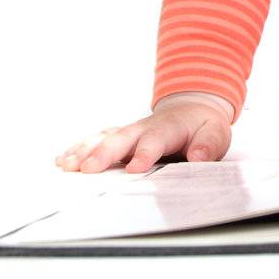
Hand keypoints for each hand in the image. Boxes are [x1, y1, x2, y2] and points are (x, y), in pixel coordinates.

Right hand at [55, 92, 232, 172]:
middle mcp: (143, 128)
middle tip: (86, 169)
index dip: (144, 154)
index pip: (155, 141)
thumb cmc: (202, 126)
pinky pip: (96, 141)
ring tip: (66, 165)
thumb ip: (208, 145)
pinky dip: (79, 149)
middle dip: (102, 153)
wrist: (192, 108)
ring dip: (84, 151)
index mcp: (168, 128)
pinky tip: (62, 160)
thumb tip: (199, 157)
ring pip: (103, 138)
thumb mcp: (216, 133)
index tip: (134, 168)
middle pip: (120, 139)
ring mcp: (128, 132)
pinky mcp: (119, 137)